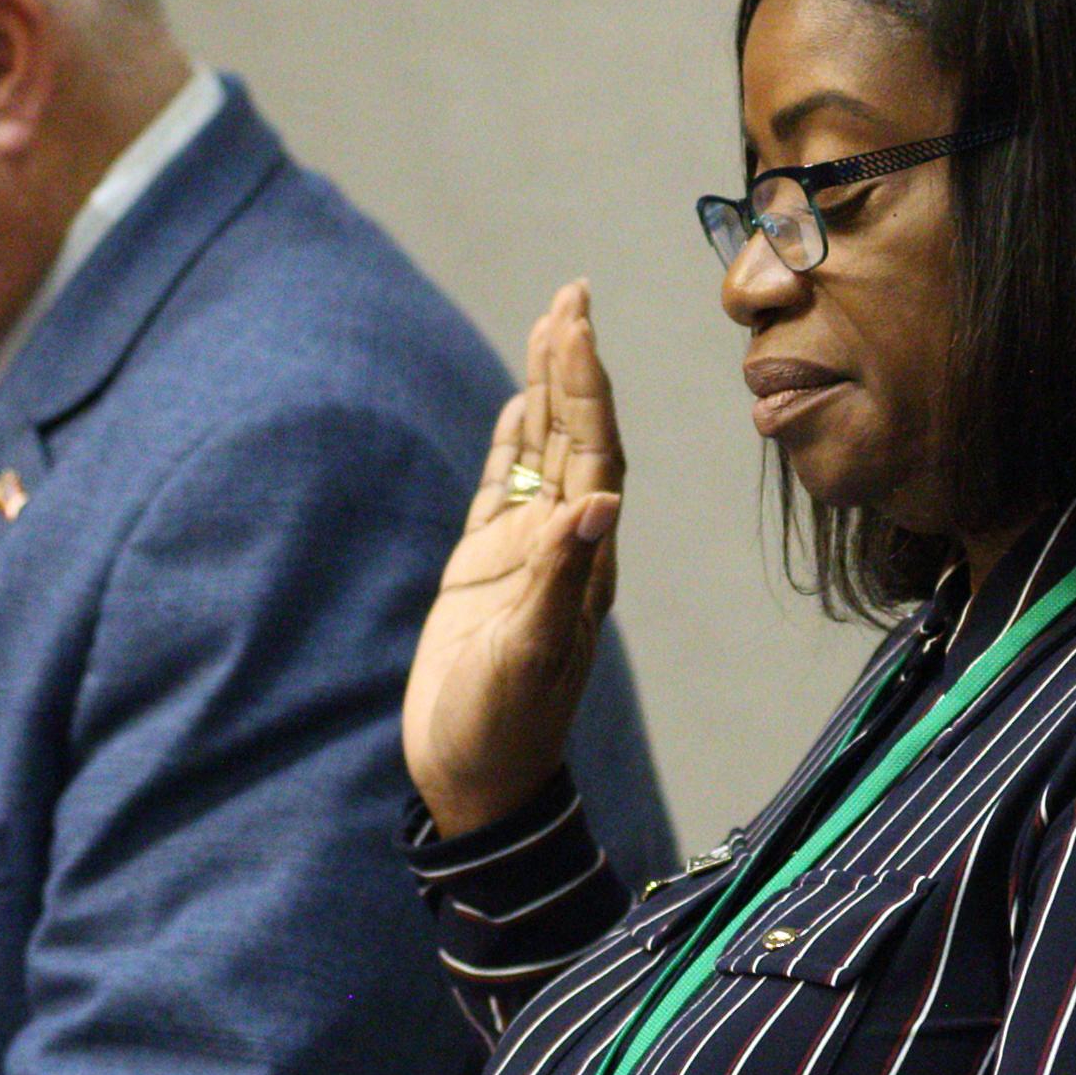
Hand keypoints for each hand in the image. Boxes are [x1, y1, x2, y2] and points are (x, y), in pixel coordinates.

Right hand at [401, 286, 624, 837]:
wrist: (475, 781)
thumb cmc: (502, 731)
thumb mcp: (529, 659)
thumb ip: (558, 579)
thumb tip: (600, 505)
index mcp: (583, 558)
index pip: (594, 451)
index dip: (587, 386)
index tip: (577, 321)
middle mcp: (562, 543)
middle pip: (574, 434)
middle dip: (572, 364)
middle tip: (570, 292)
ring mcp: (523, 552)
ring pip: (541, 450)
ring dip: (547, 388)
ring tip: (552, 321)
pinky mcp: (484, 567)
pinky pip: (502, 485)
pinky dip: (511, 437)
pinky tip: (515, 402)